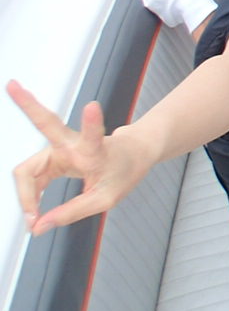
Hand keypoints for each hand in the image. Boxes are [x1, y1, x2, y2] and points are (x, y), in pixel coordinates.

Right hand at [8, 80, 152, 234]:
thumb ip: (72, 212)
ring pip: (28, 167)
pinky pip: (32, 178)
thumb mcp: (105, 199)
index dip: (92, 122)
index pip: (92, 135)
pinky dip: (30, 195)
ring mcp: (60, 148)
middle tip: (12, 85)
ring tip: (32, 216)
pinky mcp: (53, 156)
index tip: (93, 105)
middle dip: (28, 104)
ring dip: (25, 192)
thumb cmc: (124, 171)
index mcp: (94, 149)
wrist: (133, 154)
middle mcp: (73, 144)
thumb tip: (37, 226)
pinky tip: (33, 211)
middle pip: (45, 124)